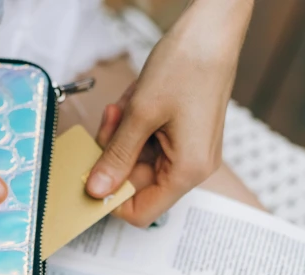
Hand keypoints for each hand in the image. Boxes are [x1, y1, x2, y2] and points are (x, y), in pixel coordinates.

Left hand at [86, 0, 252, 226]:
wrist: (212, 31)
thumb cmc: (188, 65)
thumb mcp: (140, 114)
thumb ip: (116, 156)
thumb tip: (98, 189)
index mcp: (188, 170)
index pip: (142, 212)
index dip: (112, 199)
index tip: (92, 177)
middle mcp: (192, 166)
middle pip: (136, 182)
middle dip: (115, 154)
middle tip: (109, 123)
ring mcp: (188, 150)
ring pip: (138, 159)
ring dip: (122, 136)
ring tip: (124, 107)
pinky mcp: (183, 135)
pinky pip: (147, 142)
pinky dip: (133, 126)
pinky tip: (133, 103)